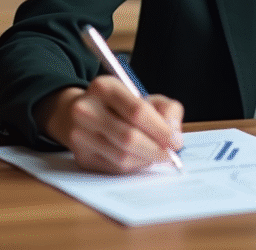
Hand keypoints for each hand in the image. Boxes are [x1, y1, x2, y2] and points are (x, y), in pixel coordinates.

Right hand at [35, 77, 183, 173]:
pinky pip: (114, 168)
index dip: (160, 129)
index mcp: (104, 87)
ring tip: (156, 155)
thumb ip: (167, 109)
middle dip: (155, 149)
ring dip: (146, 159)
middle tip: (170, 154)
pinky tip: (139, 158)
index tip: (175, 141)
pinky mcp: (81, 156)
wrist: (83, 114)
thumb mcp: (144, 97)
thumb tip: (174, 134)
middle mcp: (86, 109)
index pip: (137, 111)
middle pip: (129, 137)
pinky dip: (133, 166)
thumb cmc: (120, 106)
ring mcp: (79, 134)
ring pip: (122, 156)